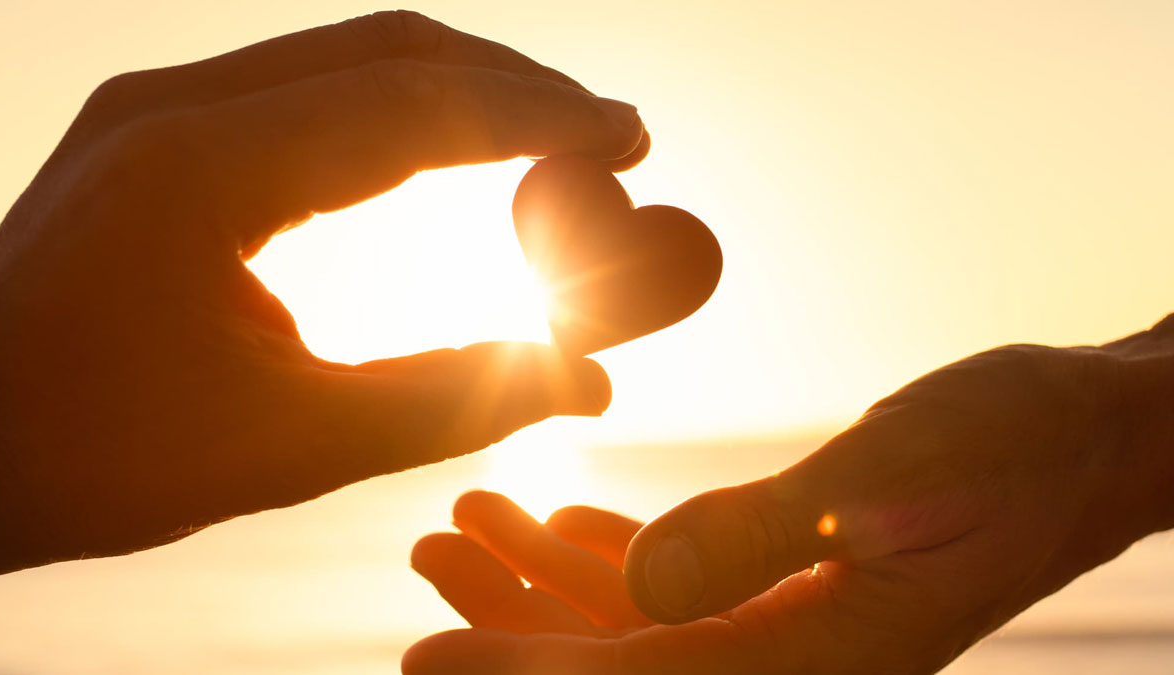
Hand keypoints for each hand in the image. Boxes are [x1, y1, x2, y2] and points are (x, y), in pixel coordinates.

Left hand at [0, 10, 647, 578]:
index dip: (537, 116)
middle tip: (607, 131)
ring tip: (550, 131)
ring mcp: (157, 105)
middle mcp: (175, 106)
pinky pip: (304, 83)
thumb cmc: (93, 456)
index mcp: (202, 170)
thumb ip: (448, 402)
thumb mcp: (288, 446)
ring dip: (461, 86)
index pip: (412, 107)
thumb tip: (587, 381)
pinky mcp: (155, 125)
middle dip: (514, 84)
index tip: (626, 134)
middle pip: (390, 52)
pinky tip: (447, 142)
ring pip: (348, 55)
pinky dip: (397, 104)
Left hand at [405, 319, 1173, 673]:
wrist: (1081, 436)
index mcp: (821, 662)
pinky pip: (680, 592)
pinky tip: (554, 524)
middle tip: (425, 553)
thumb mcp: (885, 482)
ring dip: (542, 579)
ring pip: (637, 627)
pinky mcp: (792, 585)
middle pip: (619, 665)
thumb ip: (761, 537)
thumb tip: (647, 589)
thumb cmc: (1009, 447)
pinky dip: (605, 560)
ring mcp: (793, 627)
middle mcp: (797, 663)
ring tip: (466, 518)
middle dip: (509, 621)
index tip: (426, 652)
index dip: (524, 674)